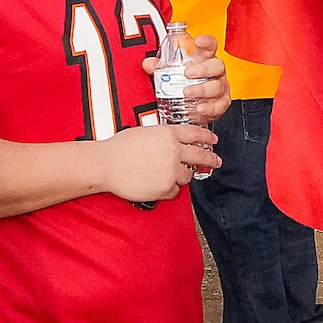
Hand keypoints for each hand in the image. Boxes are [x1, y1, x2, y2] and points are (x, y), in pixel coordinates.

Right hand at [101, 120, 220, 201]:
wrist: (106, 164)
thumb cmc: (119, 148)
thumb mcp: (145, 132)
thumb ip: (163, 137)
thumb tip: (174, 143)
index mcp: (168, 134)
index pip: (196, 134)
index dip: (207, 136)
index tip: (213, 140)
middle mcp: (173, 151)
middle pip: (200, 155)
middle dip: (211, 159)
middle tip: (216, 161)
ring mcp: (170, 171)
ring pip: (187, 176)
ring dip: (180, 176)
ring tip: (166, 174)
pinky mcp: (165, 188)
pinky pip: (175, 191)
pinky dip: (168, 188)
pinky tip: (156, 183)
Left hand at [148, 32, 230, 123]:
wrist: (193, 105)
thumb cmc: (185, 83)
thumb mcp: (171, 73)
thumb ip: (159, 67)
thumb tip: (147, 64)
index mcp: (205, 59)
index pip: (210, 45)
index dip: (206, 42)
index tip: (198, 42)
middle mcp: (216, 72)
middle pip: (217, 65)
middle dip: (203, 69)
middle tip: (188, 73)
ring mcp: (220, 87)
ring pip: (217, 86)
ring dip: (202, 89)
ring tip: (187, 92)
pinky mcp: (221, 103)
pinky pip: (219, 106)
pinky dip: (210, 108)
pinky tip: (200, 108)